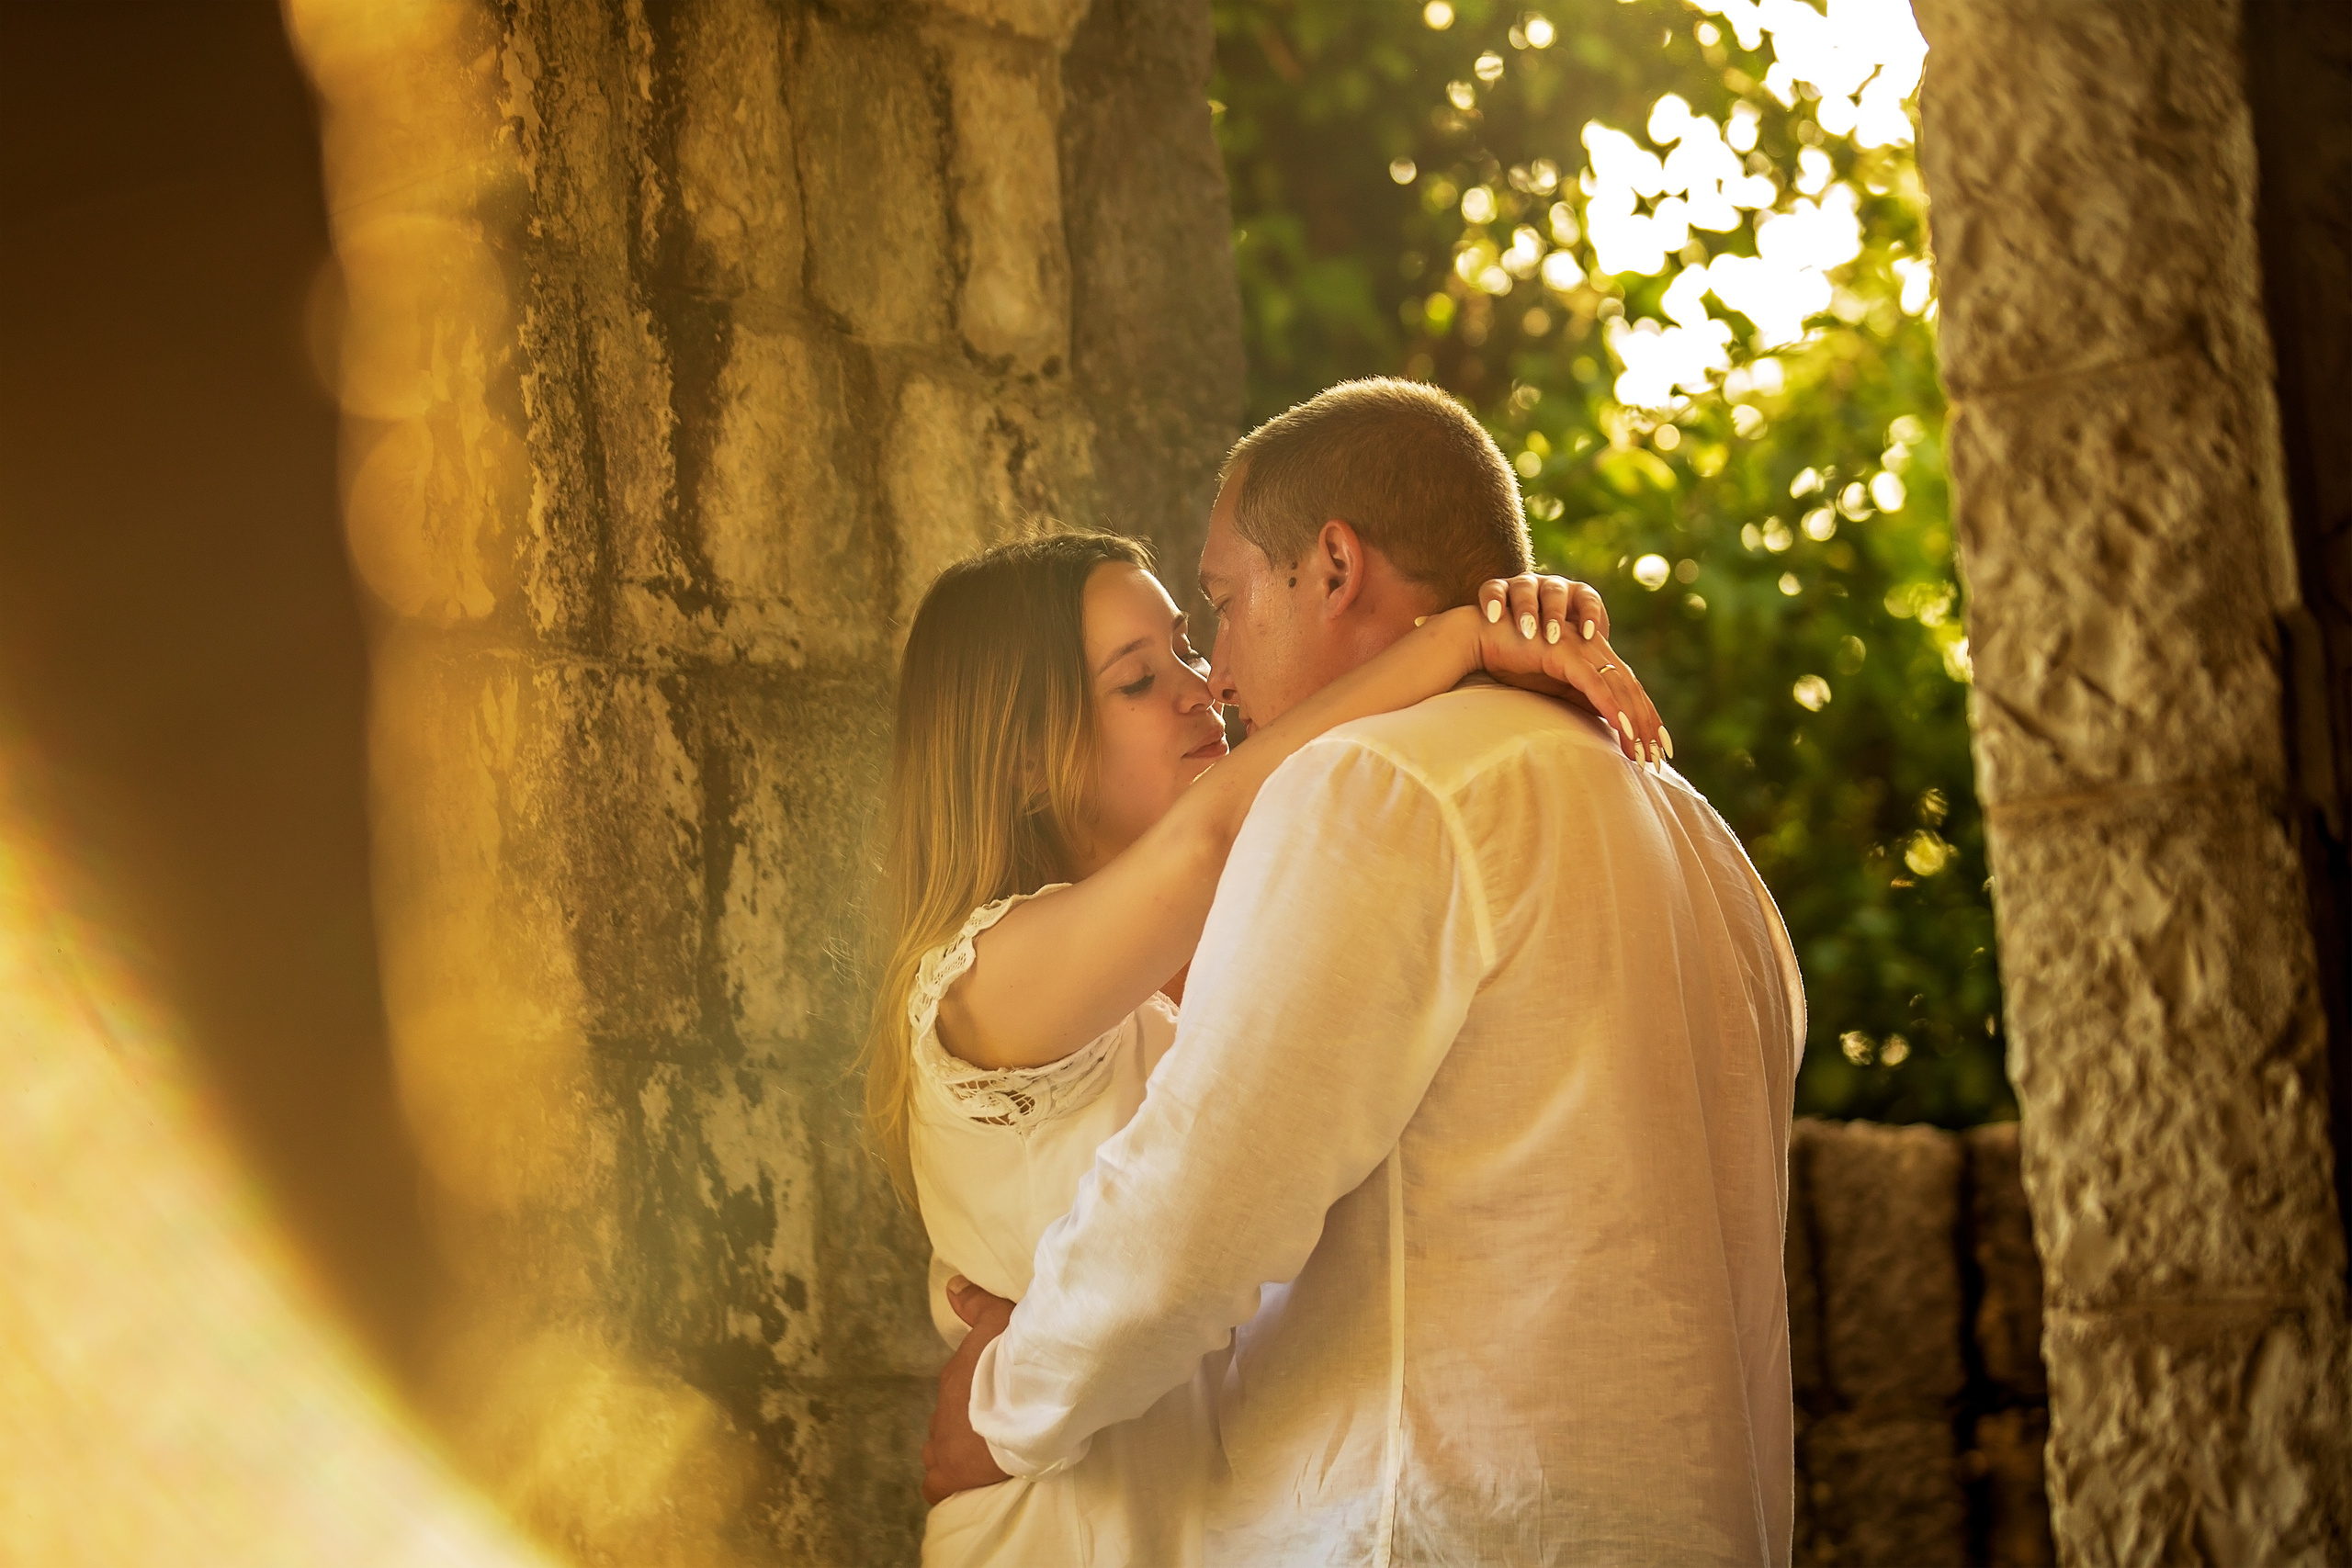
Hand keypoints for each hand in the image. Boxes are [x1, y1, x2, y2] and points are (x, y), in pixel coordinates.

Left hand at [920, 1276, 1016, 1504]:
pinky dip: (946, 1484)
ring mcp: (942, 1444)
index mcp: (954, 1377)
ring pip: (937, 1450)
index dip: (975, 1398)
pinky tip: (963, 1484)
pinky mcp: (950, 1474)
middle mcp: (942, 1411)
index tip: (995, 1402)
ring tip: (981, 1457)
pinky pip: (936, 1485)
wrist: (1023, 1403)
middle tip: (992, 1429)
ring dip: (954, 1452)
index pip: (956, 1391)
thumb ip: (977, 1304)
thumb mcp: (1000, 1320)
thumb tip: (952, 1286)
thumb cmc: (1015, 1363)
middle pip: (947, 1421)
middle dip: (964, 1426)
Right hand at [1468, 575, 1670, 765]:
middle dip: (1647, 725)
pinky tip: (1621, 727)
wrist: (1481, 635)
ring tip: (1641, 751)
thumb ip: (1580, 697)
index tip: (1657, 749)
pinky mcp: (1564, 652)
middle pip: (1631, 689)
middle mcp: (1593, 648)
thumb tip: (1606, 722)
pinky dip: (1610, 705)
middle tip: (1659, 758)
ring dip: (1633, 721)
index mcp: (1594, 655)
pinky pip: (1593, 682)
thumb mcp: (1554, 686)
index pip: (1629, 689)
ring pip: (1618, 688)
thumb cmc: (1514, 660)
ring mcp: (1581, 648)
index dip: (1646, 718)